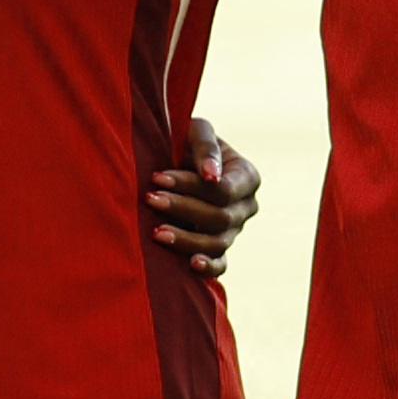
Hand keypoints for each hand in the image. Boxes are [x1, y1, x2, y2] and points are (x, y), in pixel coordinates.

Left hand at [148, 122, 264, 278]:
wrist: (176, 159)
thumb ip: (206, 147)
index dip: (191, 186)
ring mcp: (234, 231)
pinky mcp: (219, 249)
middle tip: (150, 199)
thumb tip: (211, 175)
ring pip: (217, 243)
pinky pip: (220, 264)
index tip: (157, 177)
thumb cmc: (187, 140)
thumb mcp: (197, 131)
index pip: (223, 189)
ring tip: (156, 232)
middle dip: (182, 209)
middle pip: (220, 217)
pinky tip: (190, 264)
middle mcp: (246, 207)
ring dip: (185, 238)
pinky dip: (208, 267)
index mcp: (247, 177)